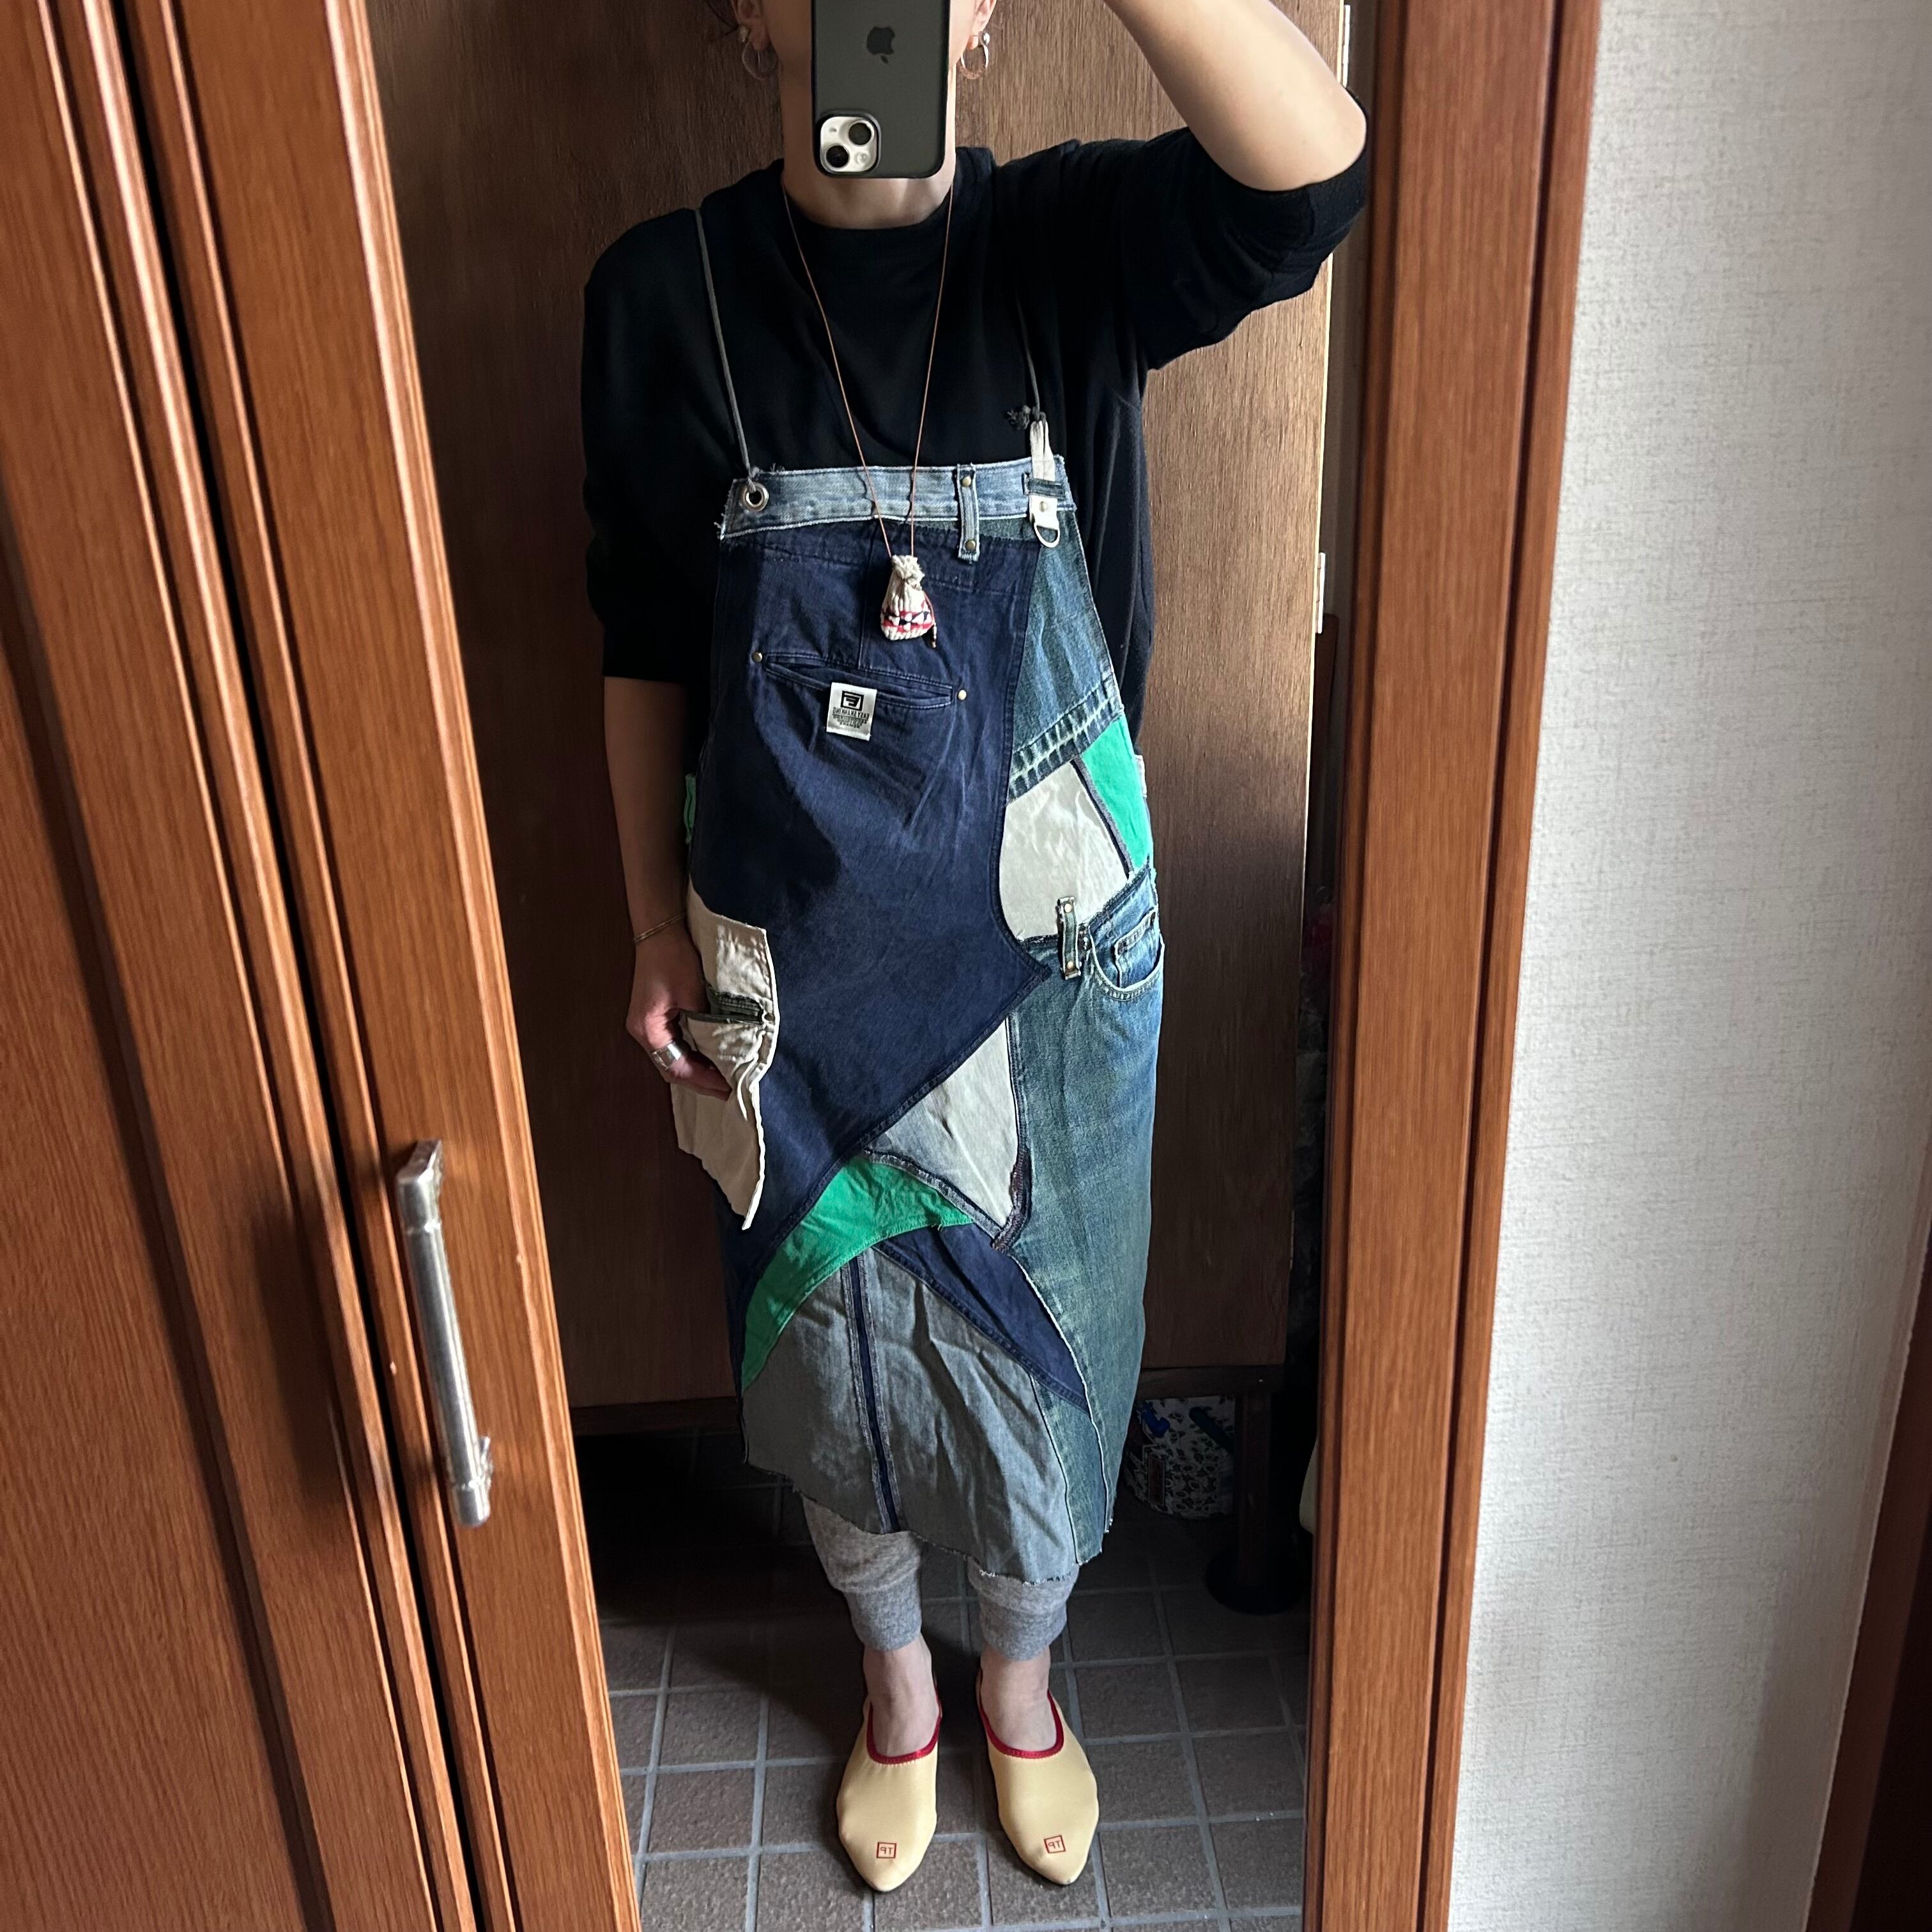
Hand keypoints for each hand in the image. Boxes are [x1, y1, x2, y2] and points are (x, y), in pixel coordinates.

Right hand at [626, 926, 731, 1097]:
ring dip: (697, 1069)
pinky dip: (693, 1054)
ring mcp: (648, 1025)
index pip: (677, 1068)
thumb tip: (725, 1049)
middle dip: (700, 1081)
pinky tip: (711, 1058)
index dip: (704, 1081)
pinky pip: (675, 1044)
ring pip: (673, 1058)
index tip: (728, 1088)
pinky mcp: (656, 1016)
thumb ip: (707, 1024)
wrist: (661, 931)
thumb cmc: (673, 958)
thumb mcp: (694, 994)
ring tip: (723, 1078)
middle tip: (728, 1089)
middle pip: (671, 1068)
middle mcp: (643, 1032)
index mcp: (648, 1030)